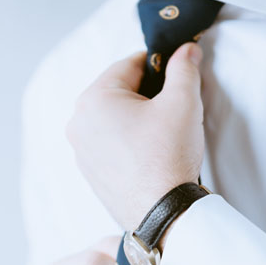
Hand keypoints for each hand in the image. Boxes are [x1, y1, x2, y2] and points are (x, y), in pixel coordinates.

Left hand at [66, 43, 204, 229]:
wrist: (163, 214)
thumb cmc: (168, 156)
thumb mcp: (184, 102)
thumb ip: (184, 69)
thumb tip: (187, 50)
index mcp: (94, 99)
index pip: (130, 65)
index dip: (159, 65)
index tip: (178, 71)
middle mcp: (78, 123)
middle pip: (119, 92)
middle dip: (147, 94)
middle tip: (175, 106)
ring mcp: (81, 152)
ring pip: (114, 119)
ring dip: (137, 119)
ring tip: (165, 133)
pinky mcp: (91, 174)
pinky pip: (110, 145)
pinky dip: (129, 142)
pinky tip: (152, 153)